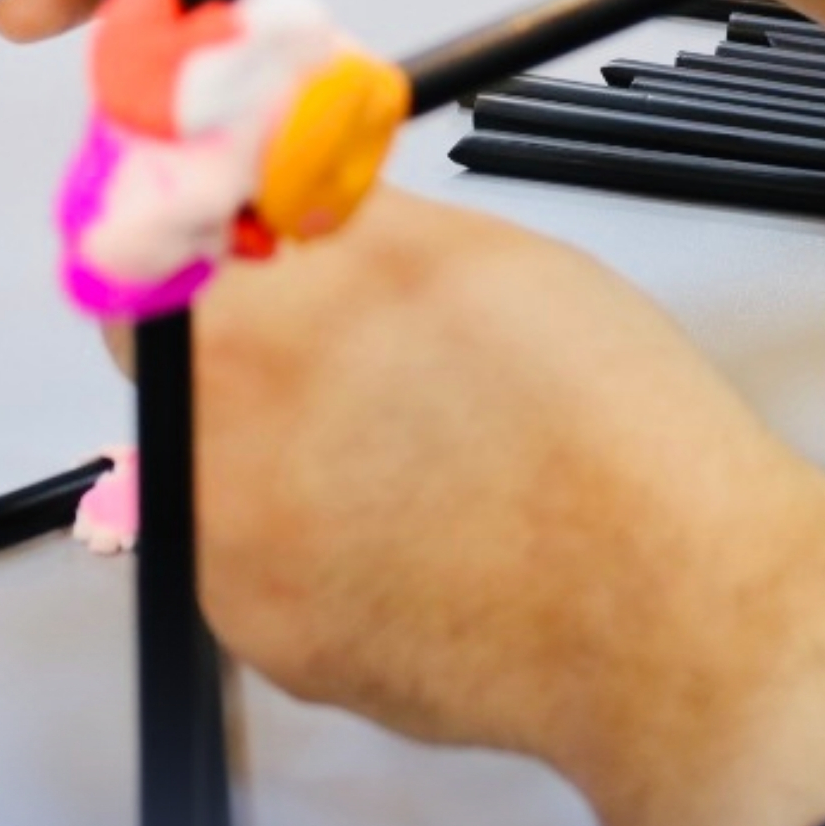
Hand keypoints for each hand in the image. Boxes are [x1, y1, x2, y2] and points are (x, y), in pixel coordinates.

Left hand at [181, 188, 824, 825]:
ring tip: (418, 452)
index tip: (239, 237)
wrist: (681, 623)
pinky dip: (324, 538)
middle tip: (356, 345)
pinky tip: (423, 527)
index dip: (199, 238)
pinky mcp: (275, 648)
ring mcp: (236, 565)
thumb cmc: (610, 442)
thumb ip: (339, 214)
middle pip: (177, 368)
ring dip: (286, 447)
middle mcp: (213, 455)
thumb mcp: (475, 257)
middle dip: (247, 344)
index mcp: (251, 334)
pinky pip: (266, 562)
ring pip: (222, 470)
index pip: (143, 252)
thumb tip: (274, 178)